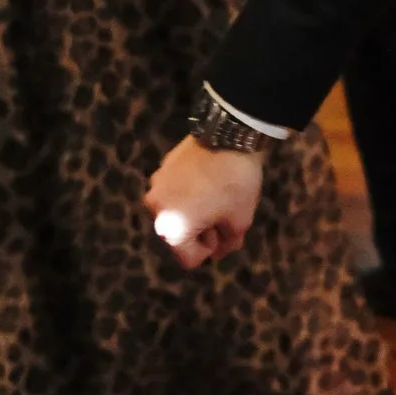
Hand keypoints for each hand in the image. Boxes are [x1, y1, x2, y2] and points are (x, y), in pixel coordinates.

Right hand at [144, 136, 264, 268]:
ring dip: (193, 211)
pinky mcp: (161, 167)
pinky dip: (188, 193)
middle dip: (200, 230)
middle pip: (178, 235)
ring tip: (216, 195)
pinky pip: (174, 191)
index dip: (211, 248)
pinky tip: (208, 180)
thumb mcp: (240, 220)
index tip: (224, 228)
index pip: (189, 258)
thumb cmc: (235, 184)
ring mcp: (155, 186)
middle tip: (223, 212)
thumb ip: (228, 243)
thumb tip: (218, 253)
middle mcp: (155, 209)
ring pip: (175, 212)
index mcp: (170, 228)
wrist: (229, 136)